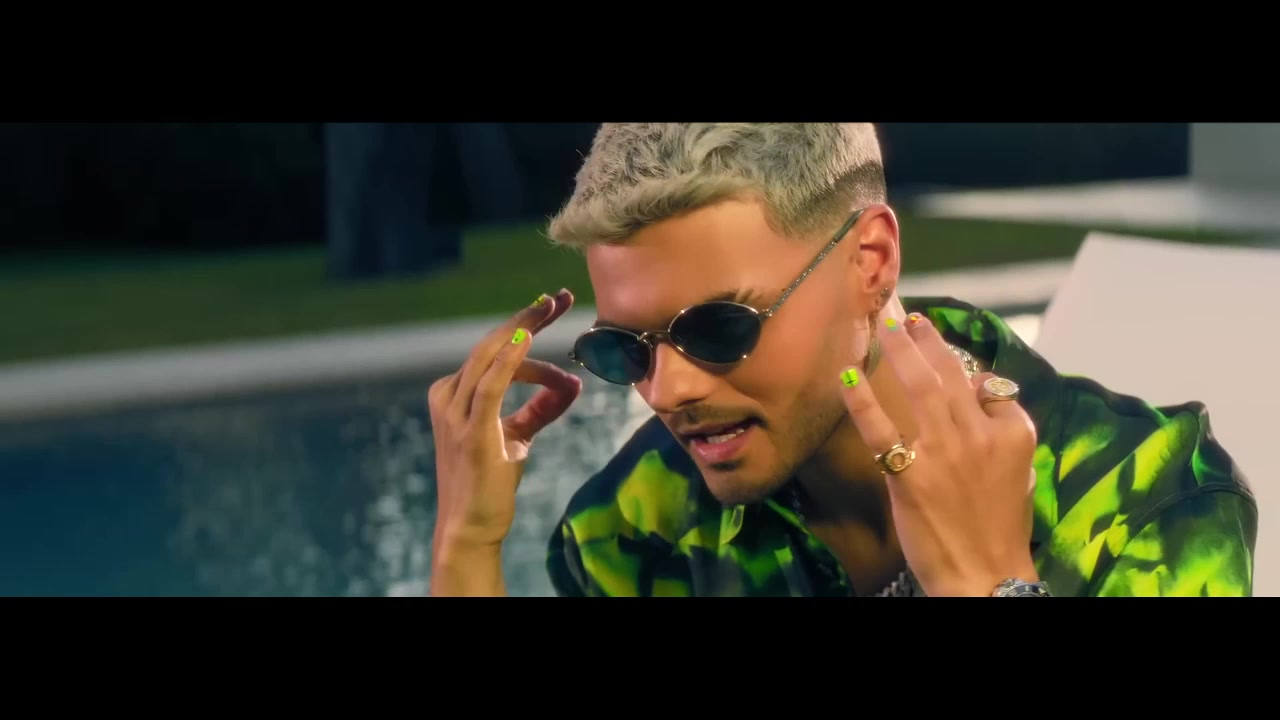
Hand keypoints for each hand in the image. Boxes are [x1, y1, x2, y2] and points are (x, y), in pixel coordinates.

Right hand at [428, 289, 582, 554]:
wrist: (472, 526)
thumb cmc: (491, 481)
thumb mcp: (518, 435)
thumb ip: (541, 408)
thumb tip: (572, 383)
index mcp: (455, 393)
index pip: (494, 351)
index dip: (525, 327)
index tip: (554, 308)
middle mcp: (449, 397)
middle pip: (490, 344)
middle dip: (526, 319)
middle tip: (558, 299)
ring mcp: (455, 414)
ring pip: (489, 357)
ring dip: (523, 330)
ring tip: (551, 309)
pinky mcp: (471, 432)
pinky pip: (490, 387)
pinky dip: (508, 360)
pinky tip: (527, 339)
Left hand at [838, 313, 1038, 596]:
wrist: (985, 575)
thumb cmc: (1000, 527)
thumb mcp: (1018, 470)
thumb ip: (1001, 427)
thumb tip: (976, 391)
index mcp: (1013, 431)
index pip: (987, 386)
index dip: (961, 370)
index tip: (942, 352)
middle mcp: (979, 433)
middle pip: (949, 372)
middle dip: (925, 339)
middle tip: (907, 316)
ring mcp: (942, 451)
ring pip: (919, 386)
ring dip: (899, 348)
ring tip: (884, 323)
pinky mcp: (909, 473)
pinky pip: (879, 426)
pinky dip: (861, 397)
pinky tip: (847, 374)